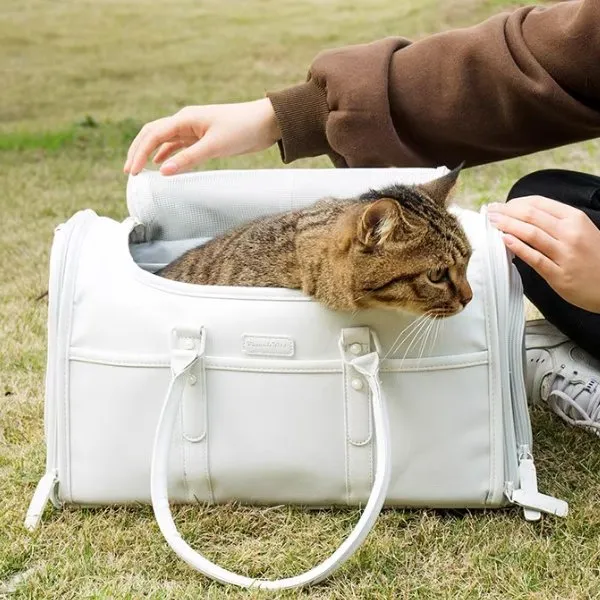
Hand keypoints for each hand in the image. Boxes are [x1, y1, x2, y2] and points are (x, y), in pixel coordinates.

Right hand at [123, 98, 280, 175]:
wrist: (266, 123)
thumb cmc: (242, 130)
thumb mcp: (214, 147)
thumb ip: (188, 159)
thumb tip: (162, 171)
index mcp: (184, 119)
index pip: (153, 135)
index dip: (138, 153)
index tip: (131, 172)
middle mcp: (185, 122)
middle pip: (153, 134)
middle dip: (138, 151)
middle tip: (128, 172)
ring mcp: (194, 129)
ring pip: (164, 140)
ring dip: (150, 153)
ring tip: (139, 170)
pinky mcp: (203, 138)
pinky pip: (178, 146)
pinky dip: (167, 155)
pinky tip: (162, 165)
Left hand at [487, 196, 599, 312]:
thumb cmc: (592, 256)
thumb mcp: (581, 230)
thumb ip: (556, 222)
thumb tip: (523, 214)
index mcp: (575, 218)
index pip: (539, 203)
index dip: (515, 202)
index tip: (500, 205)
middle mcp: (570, 233)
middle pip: (531, 216)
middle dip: (506, 212)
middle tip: (489, 212)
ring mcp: (565, 254)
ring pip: (531, 234)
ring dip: (507, 226)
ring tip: (492, 223)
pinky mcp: (559, 274)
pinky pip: (535, 258)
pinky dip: (518, 248)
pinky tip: (504, 241)